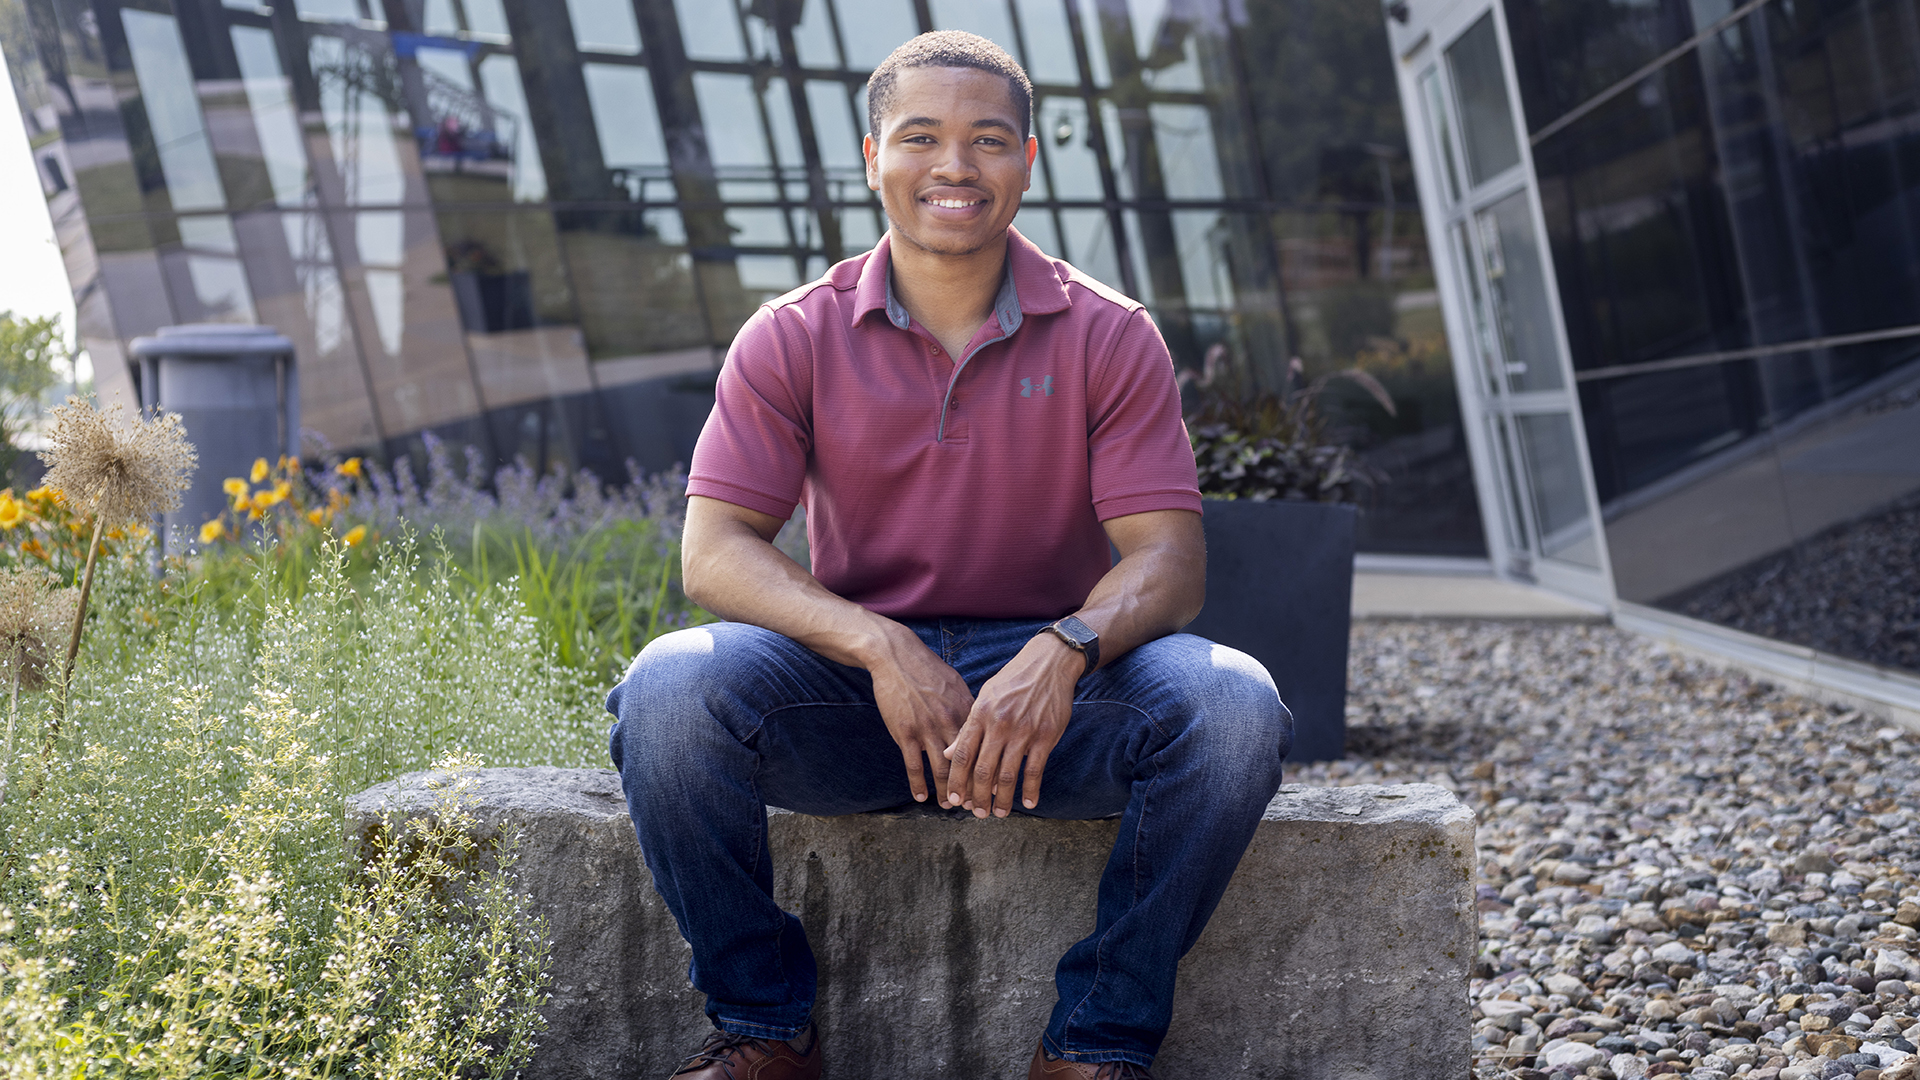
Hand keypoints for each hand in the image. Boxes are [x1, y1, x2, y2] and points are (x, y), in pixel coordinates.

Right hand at [867, 629, 973, 804]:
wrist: (897, 656)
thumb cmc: (928, 670)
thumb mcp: (956, 685)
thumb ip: (969, 708)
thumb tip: (984, 725)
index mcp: (967, 710)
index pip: (983, 748)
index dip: (990, 770)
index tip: (995, 789)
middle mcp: (950, 722)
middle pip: (965, 763)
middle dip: (972, 788)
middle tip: (976, 807)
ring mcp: (926, 729)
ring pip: (940, 769)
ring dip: (946, 791)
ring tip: (950, 806)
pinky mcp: (905, 732)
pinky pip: (913, 765)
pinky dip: (918, 783)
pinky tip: (921, 797)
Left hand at [943, 634, 1081, 816]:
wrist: (1048, 663)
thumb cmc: (1013, 681)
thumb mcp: (985, 698)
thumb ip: (968, 727)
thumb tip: (949, 754)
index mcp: (980, 714)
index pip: (963, 755)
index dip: (957, 781)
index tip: (954, 800)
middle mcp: (999, 724)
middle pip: (983, 770)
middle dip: (977, 796)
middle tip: (977, 813)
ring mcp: (1023, 731)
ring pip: (1008, 774)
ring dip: (1002, 799)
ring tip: (1000, 813)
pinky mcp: (1046, 736)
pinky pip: (1035, 769)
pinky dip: (1031, 789)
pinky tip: (1028, 802)